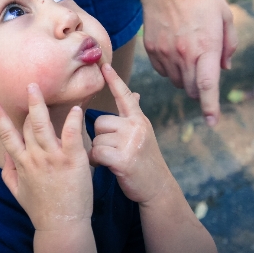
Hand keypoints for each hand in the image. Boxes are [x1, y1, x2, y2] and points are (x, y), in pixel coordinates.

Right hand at [0, 84, 92, 230]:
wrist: (60, 224)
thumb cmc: (40, 209)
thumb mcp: (16, 191)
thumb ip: (8, 172)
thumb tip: (5, 156)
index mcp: (22, 163)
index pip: (7, 136)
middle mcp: (35, 157)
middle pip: (28, 125)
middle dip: (27, 104)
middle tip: (29, 84)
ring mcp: (53, 158)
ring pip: (43, 126)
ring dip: (40, 105)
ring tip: (38, 88)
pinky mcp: (72, 160)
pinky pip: (70, 136)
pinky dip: (72, 121)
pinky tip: (76, 108)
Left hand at [89, 64, 170, 203]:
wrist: (157, 187)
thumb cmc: (145, 160)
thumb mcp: (143, 133)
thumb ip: (134, 114)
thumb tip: (134, 93)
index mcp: (139, 119)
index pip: (124, 95)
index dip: (114, 80)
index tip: (104, 65)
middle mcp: (136, 127)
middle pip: (100, 121)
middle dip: (100, 137)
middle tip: (112, 150)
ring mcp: (131, 143)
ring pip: (96, 139)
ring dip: (98, 151)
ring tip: (111, 160)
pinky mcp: (123, 159)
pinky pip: (97, 152)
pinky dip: (96, 161)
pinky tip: (105, 166)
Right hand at [140, 0, 237, 125]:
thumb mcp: (225, 15)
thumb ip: (229, 44)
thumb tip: (224, 67)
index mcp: (205, 47)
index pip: (207, 86)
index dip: (211, 107)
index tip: (212, 123)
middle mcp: (184, 54)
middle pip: (191, 90)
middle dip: (200, 90)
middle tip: (205, 72)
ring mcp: (165, 53)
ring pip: (176, 82)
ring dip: (185, 79)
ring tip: (189, 55)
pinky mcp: (152, 49)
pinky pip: (163, 71)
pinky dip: (171, 69)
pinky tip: (174, 51)